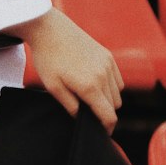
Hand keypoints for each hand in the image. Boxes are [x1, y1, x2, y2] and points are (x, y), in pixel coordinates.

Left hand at [11, 8, 123, 132]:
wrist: (50, 30)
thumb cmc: (48, 59)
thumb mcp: (53, 87)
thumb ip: (70, 106)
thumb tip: (81, 118)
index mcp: (89, 86)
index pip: (108, 115)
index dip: (107, 128)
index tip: (101, 134)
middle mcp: (103, 75)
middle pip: (114, 105)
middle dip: (105, 113)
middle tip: (89, 115)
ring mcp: (108, 64)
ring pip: (117, 93)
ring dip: (108, 100)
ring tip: (89, 99)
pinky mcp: (108, 56)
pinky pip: (117, 79)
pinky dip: (111, 87)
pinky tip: (95, 86)